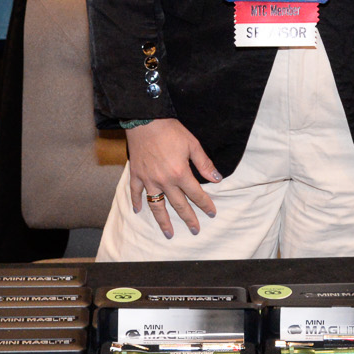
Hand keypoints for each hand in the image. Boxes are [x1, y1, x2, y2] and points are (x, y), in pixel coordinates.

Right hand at [124, 118, 221, 238]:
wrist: (145, 120)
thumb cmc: (170, 130)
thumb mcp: (192, 144)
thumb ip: (204, 163)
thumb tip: (217, 178)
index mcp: (180, 173)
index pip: (196, 194)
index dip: (205, 204)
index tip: (212, 213)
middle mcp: (164, 181)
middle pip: (178, 204)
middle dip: (188, 218)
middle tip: (195, 230)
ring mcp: (149, 179)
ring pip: (157, 205)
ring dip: (163, 221)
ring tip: (168, 233)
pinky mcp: (137, 174)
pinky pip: (136, 192)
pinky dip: (136, 202)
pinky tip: (138, 211)